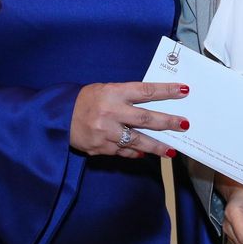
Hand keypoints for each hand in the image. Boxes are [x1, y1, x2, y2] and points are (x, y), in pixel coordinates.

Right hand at [70, 81, 189, 158]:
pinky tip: (145, 153)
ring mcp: (106, 132)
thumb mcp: (106, 90)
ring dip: (157, 146)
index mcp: (113, 93)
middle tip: (184, 125)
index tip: (183, 90)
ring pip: (137, 140)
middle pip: (145, 118)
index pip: (145, 91)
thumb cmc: (85, 100)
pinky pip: (124, 151)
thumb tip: (153, 105)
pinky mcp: (101, 148)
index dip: (166, 91)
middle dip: (167, 122)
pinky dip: (135, 152)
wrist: (58, 117)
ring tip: (172, 151)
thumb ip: (127, 97)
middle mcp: (111, 112)